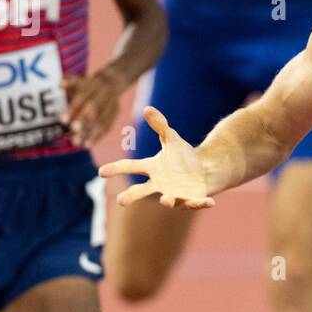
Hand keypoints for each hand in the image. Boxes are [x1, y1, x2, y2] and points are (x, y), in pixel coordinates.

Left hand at [61, 68, 123, 146]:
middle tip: (73, 131)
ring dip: (90, 133)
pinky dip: (98, 136)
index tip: (63, 121)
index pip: (82, 97)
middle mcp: (105, 93)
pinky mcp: (116, 113)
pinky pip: (108, 126)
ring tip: (78, 143)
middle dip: (84, 121)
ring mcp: (113, 103)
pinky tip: (88, 144)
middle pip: (94, 108)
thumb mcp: (79, 80)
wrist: (112, 82)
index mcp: (94, 85)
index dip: (73, 109)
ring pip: (102, 120)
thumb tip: (59, 85)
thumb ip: (69, 83)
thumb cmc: (87, 85)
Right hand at [98, 106, 214, 209]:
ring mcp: (175, 194)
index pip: (131, 167)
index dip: (116, 169)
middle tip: (120, 200)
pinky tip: (210, 202)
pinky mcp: (192, 199)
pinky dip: (200, 203)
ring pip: (169, 200)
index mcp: (152, 168)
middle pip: (142, 191)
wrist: (204, 170)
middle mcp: (160, 184)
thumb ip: (160, 126)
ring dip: (168, 200)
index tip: (101, 172)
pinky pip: (195, 202)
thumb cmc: (183, 156)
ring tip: (166, 200)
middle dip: (132, 196)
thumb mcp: (172, 139)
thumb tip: (147, 108)